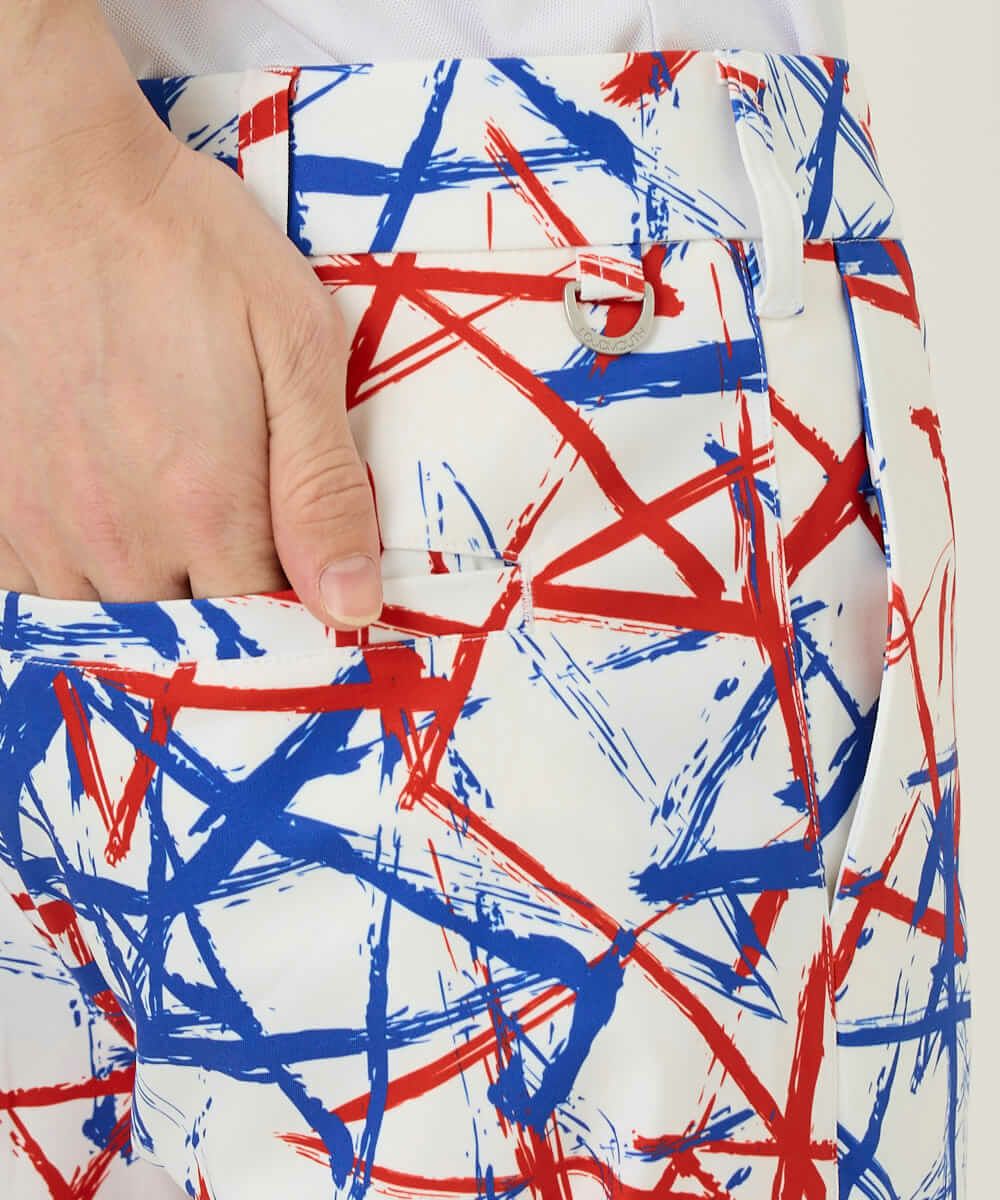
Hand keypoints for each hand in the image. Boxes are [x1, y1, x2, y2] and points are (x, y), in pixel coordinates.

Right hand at [0, 3, 381, 627]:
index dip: (289, 609)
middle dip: (222, 605)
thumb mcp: (293, 349)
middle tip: (236, 543)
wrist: (46, 181)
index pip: (263, 621)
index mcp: (210, 509)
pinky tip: (102, 520)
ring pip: (108, 616)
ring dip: (149, 592)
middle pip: (187, 629)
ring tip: (169, 524)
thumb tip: (354, 607)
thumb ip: (324, 488)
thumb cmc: (186, 253)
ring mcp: (42, 525)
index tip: (300, 582)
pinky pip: (35, 589)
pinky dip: (76, 573)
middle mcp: (120, 538)